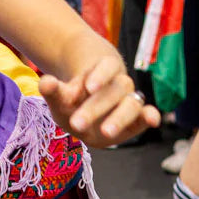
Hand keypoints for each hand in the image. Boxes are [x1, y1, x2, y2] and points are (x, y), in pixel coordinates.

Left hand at [39, 54, 159, 149]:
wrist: (89, 104)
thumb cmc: (73, 100)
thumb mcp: (60, 97)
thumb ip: (54, 92)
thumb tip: (45, 82)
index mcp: (101, 71)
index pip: (105, 67)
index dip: (99, 75)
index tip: (87, 87)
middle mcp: (118, 83)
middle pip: (114, 90)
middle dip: (95, 107)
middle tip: (76, 123)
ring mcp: (129, 99)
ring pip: (131, 103)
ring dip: (119, 118)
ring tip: (105, 131)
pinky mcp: (136, 117)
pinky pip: (146, 114)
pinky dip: (150, 116)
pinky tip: (153, 120)